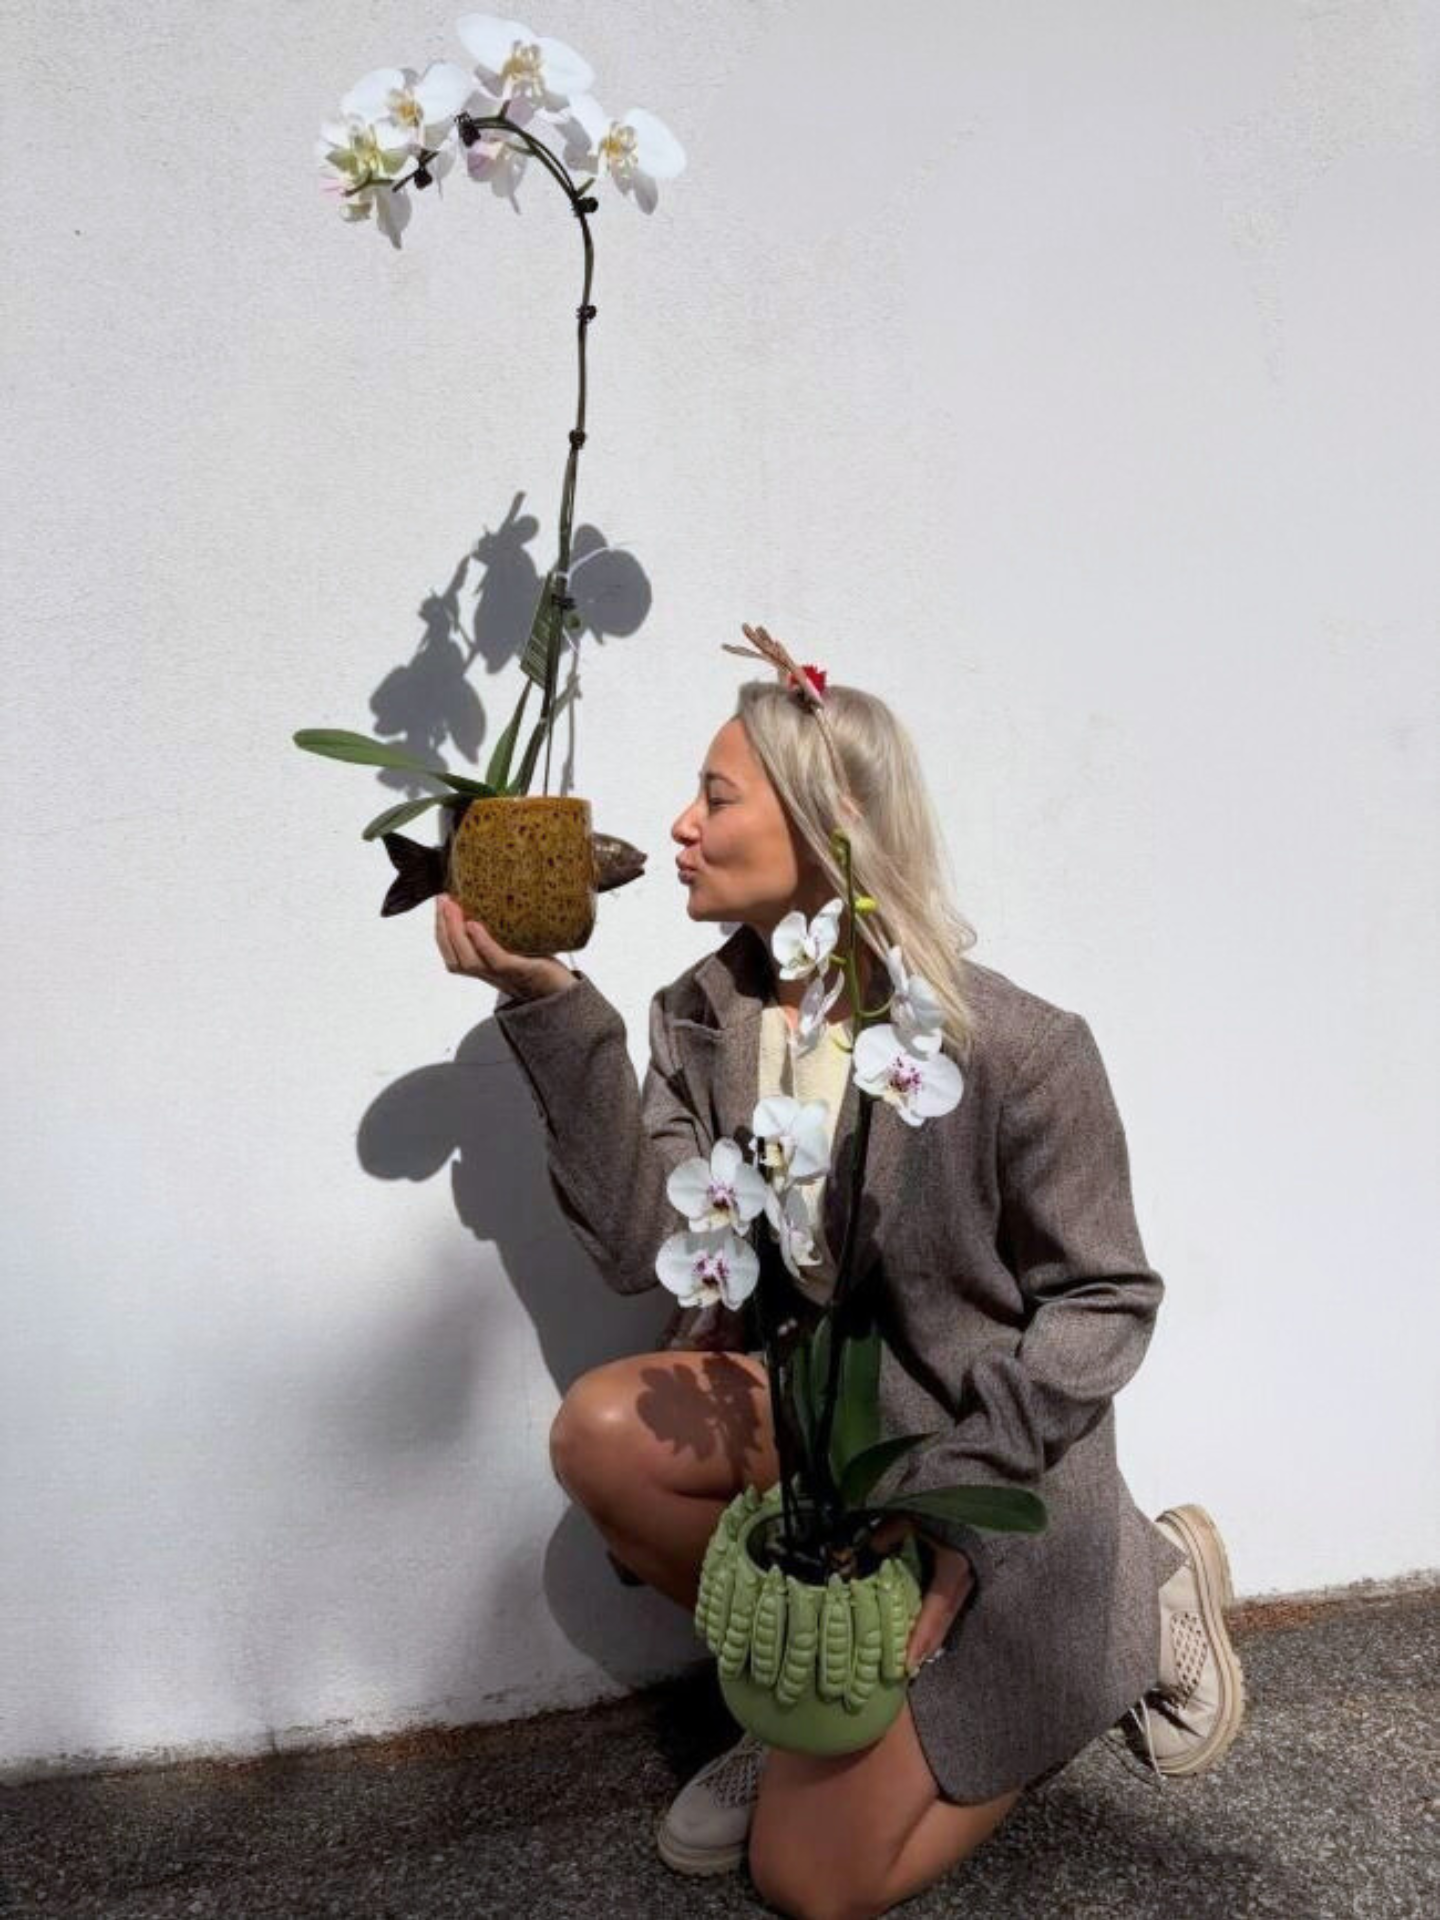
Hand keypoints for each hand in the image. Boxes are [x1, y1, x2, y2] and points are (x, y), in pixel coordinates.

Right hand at [434, 895, 576, 1001]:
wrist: (566, 993)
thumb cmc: (544, 966)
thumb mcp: (519, 943)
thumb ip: (506, 928)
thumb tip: (499, 892)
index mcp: (486, 967)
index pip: (453, 954)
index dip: (441, 931)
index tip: (440, 904)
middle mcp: (490, 974)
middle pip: (455, 958)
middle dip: (443, 927)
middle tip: (442, 900)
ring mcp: (504, 975)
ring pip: (468, 960)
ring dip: (455, 933)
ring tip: (453, 908)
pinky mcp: (522, 971)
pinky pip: (496, 959)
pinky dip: (482, 943)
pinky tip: (474, 926)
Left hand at [869, 1515, 975, 1675]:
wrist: (961, 1502)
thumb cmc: (935, 1510)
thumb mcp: (908, 1518)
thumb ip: (886, 1537)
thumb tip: (859, 1558)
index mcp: (953, 1568)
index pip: (935, 1610)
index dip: (921, 1638)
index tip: (908, 1664)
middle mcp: (962, 1583)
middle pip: (941, 1625)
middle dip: (922, 1650)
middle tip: (903, 1674)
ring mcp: (965, 1587)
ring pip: (944, 1623)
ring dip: (926, 1643)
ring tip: (906, 1665)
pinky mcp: (959, 1587)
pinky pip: (943, 1614)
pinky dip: (929, 1630)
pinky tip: (915, 1642)